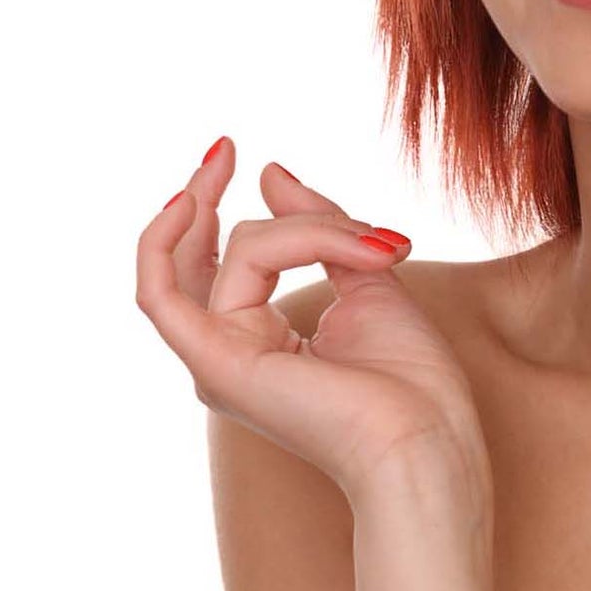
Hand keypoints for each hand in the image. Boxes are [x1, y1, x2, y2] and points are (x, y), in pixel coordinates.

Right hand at [135, 137, 491, 504]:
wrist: (426, 444)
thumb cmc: (413, 385)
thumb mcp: (368, 278)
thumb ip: (318, 228)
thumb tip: (269, 172)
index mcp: (260, 344)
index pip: (240, 258)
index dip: (241, 206)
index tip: (246, 156)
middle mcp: (228, 354)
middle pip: (216, 252)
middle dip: (210, 194)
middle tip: (224, 147)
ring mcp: (216, 362)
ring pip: (236, 254)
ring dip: (306, 233)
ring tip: (368, 250)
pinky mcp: (215, 364)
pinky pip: (164, 290)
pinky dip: (165, 240)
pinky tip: (193, 199)